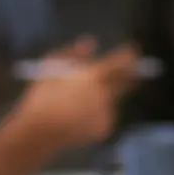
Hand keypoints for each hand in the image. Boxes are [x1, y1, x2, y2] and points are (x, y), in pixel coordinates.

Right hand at [12, 42, 141, 148]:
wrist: (39, 132)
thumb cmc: (43, 96)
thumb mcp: (52, 67)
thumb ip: (74, 53)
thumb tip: (90, 42)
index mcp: (95, 76)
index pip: (121, 62)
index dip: (129, 55)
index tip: (134, 49)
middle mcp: (106, 94)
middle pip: (126, 81)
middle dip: (130, 74)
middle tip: (130, 70)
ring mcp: (107, 113)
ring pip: (113, 100)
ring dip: (107, 95)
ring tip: (83, 100)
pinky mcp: (104, 129)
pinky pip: (105, 116)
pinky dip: (98, 113)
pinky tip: (80, 116)